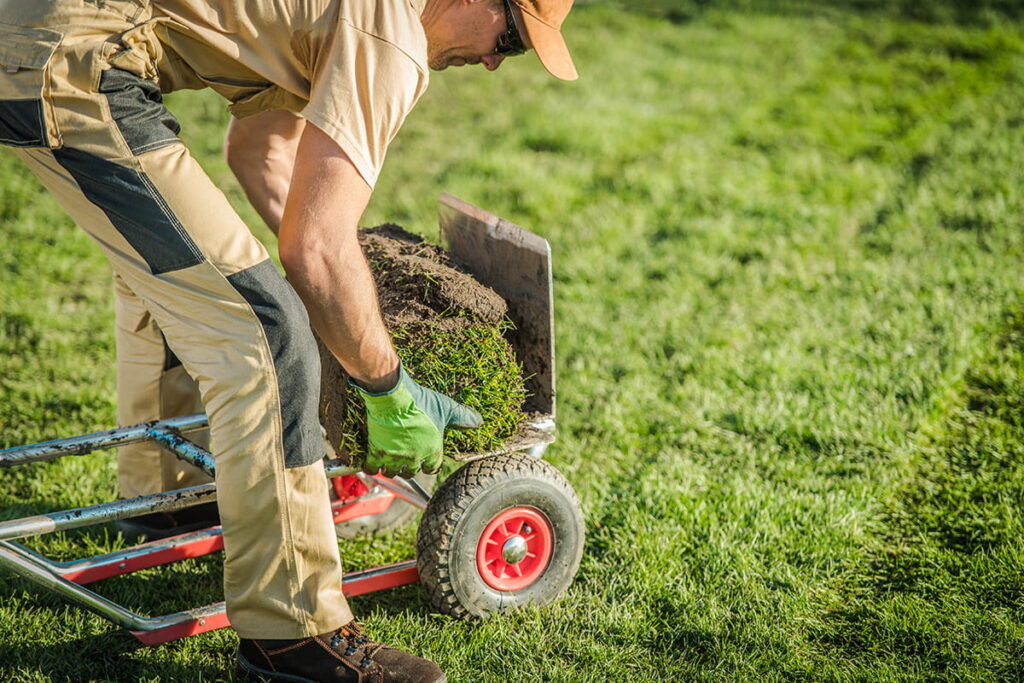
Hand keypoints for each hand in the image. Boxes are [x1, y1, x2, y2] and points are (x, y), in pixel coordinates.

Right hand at [352, 365, 482, 476]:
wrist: (393, 396)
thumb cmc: (420, 401)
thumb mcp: (445, 408)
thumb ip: (462, 418)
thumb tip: (479, 422)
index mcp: (432, 450)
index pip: (432, 468)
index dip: (428, 464)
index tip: (424, 460)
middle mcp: (414, 458)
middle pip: (411, 472)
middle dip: (409, 466)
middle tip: (405, 457)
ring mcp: (395, 457)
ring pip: (392, 472)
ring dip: (391, 468)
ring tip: (390, 459)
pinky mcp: (376, 452)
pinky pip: (372, 469)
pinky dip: (371, 467)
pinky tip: (373, 461)